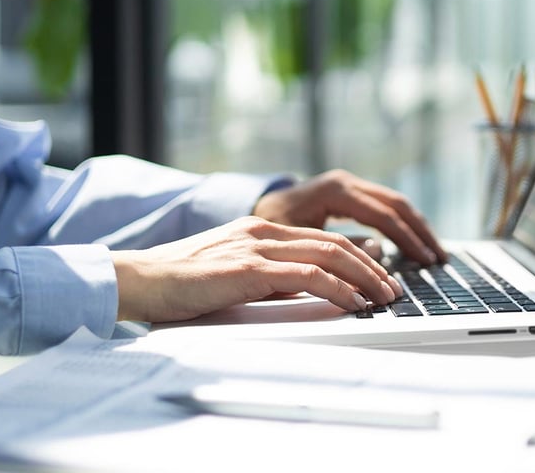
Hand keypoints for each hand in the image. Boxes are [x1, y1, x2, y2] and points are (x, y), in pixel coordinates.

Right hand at [111, 216, 402, 321]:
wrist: (141, 280)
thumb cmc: (183, 283)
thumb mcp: (238, 274)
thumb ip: (274, 275)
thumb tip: (314, 286)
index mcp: (262, 230)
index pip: (324, 240)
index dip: (359, 258)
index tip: (380, 277)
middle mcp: (264, 232)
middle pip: (334, 244)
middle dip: (371, 267)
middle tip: (393, 289)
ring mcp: (257, 247)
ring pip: (328, 255)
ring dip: (363, 277)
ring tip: (383, 297)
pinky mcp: (248, 268)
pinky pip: (306, 277)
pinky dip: (337, 289)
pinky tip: (353, 302)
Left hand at [252, 169, 446, 264]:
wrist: (255, 209)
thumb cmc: (269, 226)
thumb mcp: (298, 239)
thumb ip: (336, 246)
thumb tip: (377, 252)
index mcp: (336, 191)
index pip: (383, 215)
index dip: (407, 240)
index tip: (425, 261)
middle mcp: (347, 182)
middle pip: (396, 204)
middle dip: (420, 232)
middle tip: (439, 259)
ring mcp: (350, 185)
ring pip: (395, 203)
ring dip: (416, 228)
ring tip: (434, 254)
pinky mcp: (350, 193)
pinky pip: (384, 207)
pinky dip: (402, 225)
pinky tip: (413, 244)